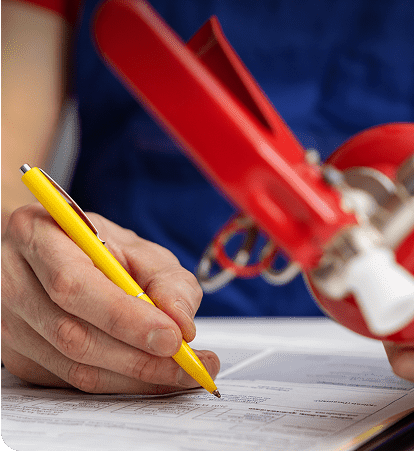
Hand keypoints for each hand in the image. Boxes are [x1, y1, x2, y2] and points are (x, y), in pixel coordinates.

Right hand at [1, 204, 218, 393]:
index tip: (173, 337)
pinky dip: (118, 383)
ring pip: (72, 366)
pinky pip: (71, 381)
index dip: (125, 317)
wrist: (49, 251)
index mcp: (38, 237)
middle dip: (139, 357)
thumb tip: (181, 324)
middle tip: (189, 364)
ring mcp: (8, 325)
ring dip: (135, 377)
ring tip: (182, 372)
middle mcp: (12, 282)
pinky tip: (151, 375)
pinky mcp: (18, 357)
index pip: (75, 285)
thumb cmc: (94, 246)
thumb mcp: (136, 247)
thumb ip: (166, 279)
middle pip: (72, 334)